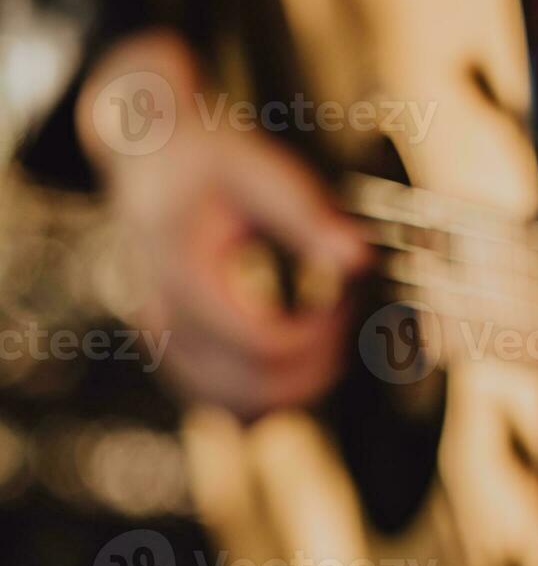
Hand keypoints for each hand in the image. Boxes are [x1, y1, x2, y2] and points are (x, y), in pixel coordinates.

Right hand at [77, 31, 370, 417]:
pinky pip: (225, 401)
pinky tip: (300, 347)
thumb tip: (359, 259)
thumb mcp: (261, 172)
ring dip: (297, 385)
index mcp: (185, 274)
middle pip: (254, 390)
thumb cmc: (209, 162)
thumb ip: (309, 216)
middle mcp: (166, 318)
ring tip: (325, 332)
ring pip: (239, 408)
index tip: (344, 296)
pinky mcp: (177, 350)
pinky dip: (271, 390)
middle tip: (342, 316)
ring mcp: (167, 341)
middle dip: (317, 364)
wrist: (150, 158)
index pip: (262, 344)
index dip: (320, 333)